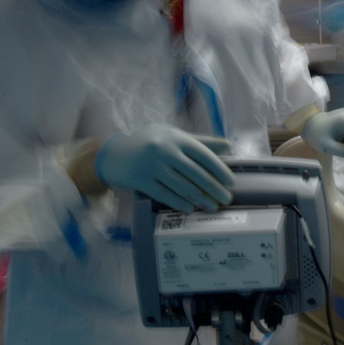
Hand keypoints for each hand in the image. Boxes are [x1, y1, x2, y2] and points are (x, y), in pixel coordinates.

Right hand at [95, 125, 233, 211]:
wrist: (113, 153)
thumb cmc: (150, 142)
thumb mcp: (173, 136)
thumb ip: (200, 142)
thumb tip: (227, 146)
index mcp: (176, 138)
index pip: (204, 155)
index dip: (219, 170)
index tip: (230, 182)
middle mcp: (165, 151)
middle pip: (195, 173)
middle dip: (214, 189)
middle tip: (226, 199)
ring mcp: (152, 166)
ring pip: (182, 186)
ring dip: (200, 199)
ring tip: (212, 207)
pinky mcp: (141, 181)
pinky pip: (165, 195)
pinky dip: (180, 203)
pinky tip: (192, 208)